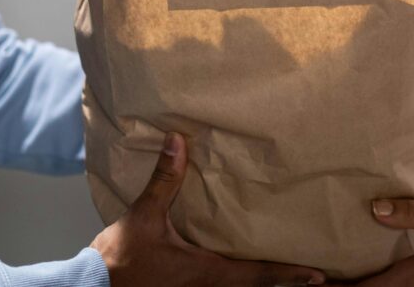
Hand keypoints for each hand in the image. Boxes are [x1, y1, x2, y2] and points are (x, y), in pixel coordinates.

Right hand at [91, 132, 325, 286]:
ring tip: (289, 272)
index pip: (259, 275)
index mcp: (208, 272)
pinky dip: (242, 279)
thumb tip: (178, 141)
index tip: (318, 276)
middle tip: (315, 276)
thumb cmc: (121, 259)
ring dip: (264, 281)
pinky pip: (224, 286)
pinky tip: (244, 267)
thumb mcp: (145, 216)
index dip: (290, 275)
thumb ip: (164, 179)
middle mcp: (208, 286)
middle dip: (285, 282)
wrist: (95, 286)